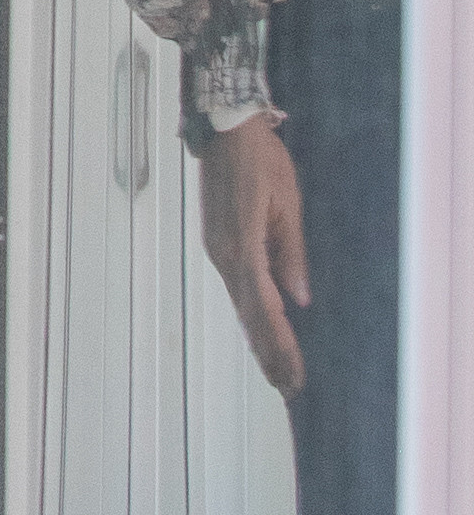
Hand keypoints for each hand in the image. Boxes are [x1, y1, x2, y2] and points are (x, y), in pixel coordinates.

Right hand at [198, 110, 307, 396]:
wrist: (224, 126)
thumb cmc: (260, 158)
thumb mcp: (286, 202)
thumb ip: (290, 251)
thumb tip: (298, 298)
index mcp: (242, 246)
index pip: (264, 308)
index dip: (281, 345)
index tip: (295, 374)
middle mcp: (223, 254)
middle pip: (249, 314)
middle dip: (269, 353)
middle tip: (288, 388)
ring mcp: (217, 248)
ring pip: (240, 303)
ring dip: (258, 338)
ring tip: (276, 370)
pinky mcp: (217, 240)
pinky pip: (236, 287)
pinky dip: (250, 313)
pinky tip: (259, 327)